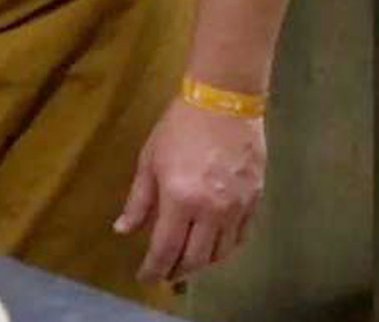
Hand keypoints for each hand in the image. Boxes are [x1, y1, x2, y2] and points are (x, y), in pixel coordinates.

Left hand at [114, 99, 265, 283]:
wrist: (223, 101)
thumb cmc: (179, 127)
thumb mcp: (150, 161)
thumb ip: (139, 200)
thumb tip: (123, 230)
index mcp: (180, 198)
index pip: (166, 248)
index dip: (154, 268)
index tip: (145, 278)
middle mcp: (211, 210)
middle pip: (195, 258)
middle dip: (178, 271)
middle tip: (166, 273)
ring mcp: (236, 207)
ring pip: (220, 253)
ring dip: (202, 263)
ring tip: (187, 262)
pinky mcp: (255, 200)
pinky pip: (241, 237)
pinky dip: (225, 249)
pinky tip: (213, 246)